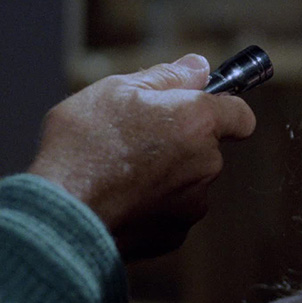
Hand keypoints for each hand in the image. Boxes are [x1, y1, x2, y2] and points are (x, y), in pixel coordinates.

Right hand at [28, 54, 256, 260]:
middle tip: (137, 138)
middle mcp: (206, 163)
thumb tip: (198, 67)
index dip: (225, 110)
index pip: (240, 115)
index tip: (205, 109)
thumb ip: (167, 76)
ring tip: (121, 171)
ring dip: (166, 175)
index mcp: (198, 122)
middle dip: (181, 142)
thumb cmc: (84, 147)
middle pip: (207, 147)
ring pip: (188, 180)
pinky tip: (120, 198)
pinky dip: (152, 204)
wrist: (61, 214)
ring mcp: (193, 201)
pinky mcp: (174, 234)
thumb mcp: (117, 90)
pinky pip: (171, 211)